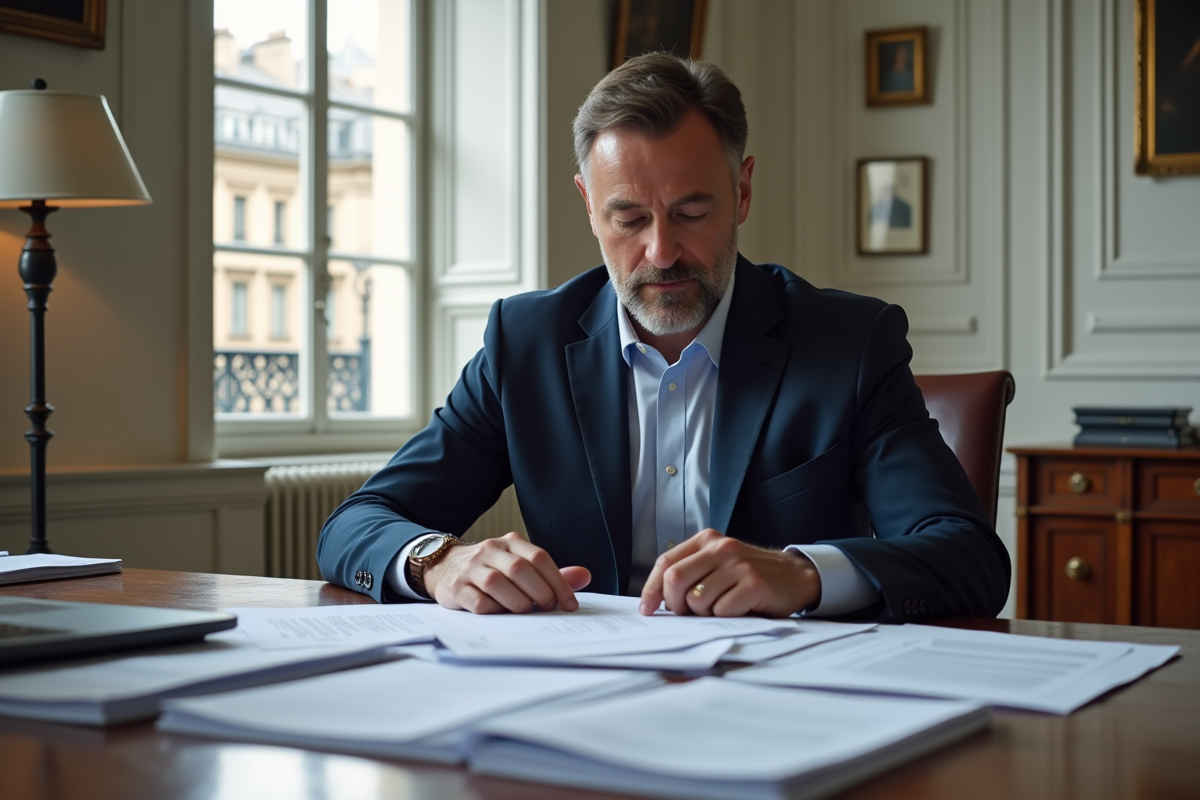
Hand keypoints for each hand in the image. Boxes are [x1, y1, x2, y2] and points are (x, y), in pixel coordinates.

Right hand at [423, 532, 591, 613]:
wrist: (444, 567)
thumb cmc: (489, 569)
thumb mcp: (519, 565)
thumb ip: (550, 573)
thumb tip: (584, 576)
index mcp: (510, 543)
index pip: (540, 558)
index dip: (558, 582)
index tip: (569, 603)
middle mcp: (490, 551)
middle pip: (520, 569)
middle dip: (540, 592)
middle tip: (548, 608)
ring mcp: (471, 568)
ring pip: (498, 583)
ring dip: (517, 602)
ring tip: (526, 612)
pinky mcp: (457, 588)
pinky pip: (478, 601)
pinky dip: (494, 610)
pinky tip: (502, 615)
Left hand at [638, 529, 820, 616]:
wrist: (795, 575)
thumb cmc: (749, 575)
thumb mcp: (718, 564)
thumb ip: (691, 573)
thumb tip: (656, 599)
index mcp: (707, 540)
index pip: (666, 562)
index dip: (651, 588)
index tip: (647, 608)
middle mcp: (721, 548)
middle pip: (676, 579)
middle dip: (674, 604)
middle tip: (686, 613)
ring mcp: (738, 565)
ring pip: (697, 599)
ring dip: (704, 613)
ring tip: (721, 607)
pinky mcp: (754, 584)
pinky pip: (722, 611)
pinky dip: (725, 617)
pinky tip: (738, 609)